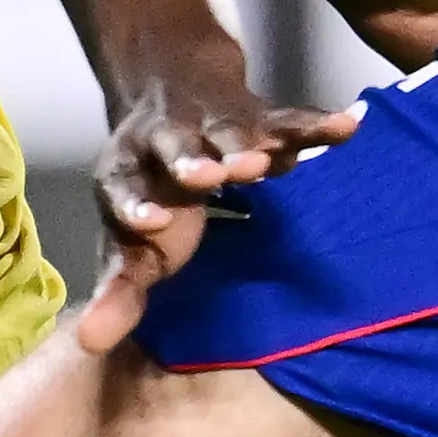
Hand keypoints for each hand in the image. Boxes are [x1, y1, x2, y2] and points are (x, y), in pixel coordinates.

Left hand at [77, 48, 346, 346]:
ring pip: (230, 131)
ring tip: (266, 161)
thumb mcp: (129, 238)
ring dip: (246, 144)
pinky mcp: (257, 116)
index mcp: (127, 172)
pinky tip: (346, 127)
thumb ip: (118, 291)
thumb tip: (91, 342)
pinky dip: (314, 125)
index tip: (152, 223)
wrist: (170, 94)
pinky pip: (287, 120)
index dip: (136, 207)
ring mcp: (212, 125)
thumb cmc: (152, 188)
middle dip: (191, 164)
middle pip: (176, 149)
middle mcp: (164, 141)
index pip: (124, 190)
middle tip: (209, 176)